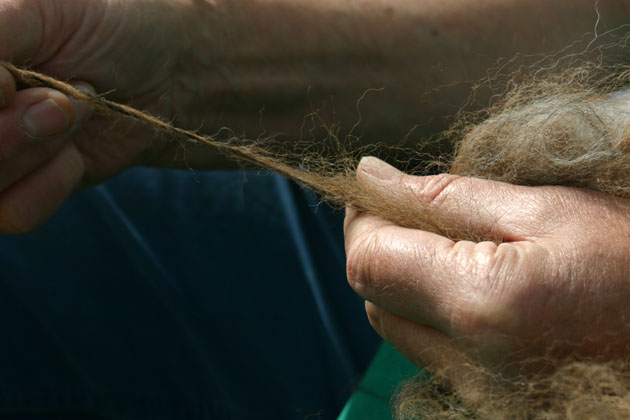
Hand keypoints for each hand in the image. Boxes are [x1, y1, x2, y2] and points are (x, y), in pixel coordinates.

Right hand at [0, 0, 197, 232]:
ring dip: (33, 149)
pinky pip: (13, 214)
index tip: (8, 78)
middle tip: (56, 100)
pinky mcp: (20, 194)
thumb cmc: (98, 28)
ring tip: (73, 112)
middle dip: (4, 131)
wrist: (158, 74)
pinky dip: (52, 183)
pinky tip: (74, 154)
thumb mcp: (37, 9)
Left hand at [344, 157, 629, 377]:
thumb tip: (371, 178)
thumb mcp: (547, 209)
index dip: (362, 220)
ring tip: (452, 247)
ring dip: (405, 281)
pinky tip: (472, 289)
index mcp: (481, 305)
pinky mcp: (489, 404)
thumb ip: (446, 198)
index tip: (375, 189)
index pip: (370, 262)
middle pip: (375, 297)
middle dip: (381, 248)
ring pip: (398, 327)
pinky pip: (432, 352)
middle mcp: (471, 364)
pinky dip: (434, 314)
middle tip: (415, 212)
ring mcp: (479, 394)